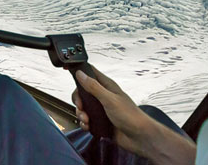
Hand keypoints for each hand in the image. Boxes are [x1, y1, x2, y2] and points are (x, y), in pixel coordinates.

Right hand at [73, 65, 195, 164]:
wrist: (140, 138)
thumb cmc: (131, 116)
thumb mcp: (110, 99)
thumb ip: (93, 87)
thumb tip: (80, 74)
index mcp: (106, 86)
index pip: (90, 72)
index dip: (79, 70)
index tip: (68, 70)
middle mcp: (103, 96)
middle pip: (82, 92)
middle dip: (78, 100)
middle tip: (81, 107)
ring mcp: (101, 109)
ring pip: (83, 107)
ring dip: (81, 114)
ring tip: (87, 120)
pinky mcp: (100, 121)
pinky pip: (86, 120)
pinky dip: (84, 123)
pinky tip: (89, 126)